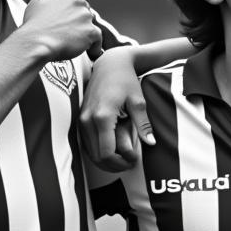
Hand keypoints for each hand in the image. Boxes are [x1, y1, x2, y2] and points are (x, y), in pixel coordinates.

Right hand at [21, 0, 102, 61]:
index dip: (73, 13)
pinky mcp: (91, 31)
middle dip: (80, 23)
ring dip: (86, 34)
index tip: (68, 22)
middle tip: (70, 33)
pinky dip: (95, 47)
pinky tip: (90, 52)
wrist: (36, 43)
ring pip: (91, 25)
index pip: (77, 2)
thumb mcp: (36, 1)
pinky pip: (98, 39)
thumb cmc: (34, 25)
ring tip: (76, 43)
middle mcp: (79, 2)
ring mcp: (86, 17)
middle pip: (86, 13)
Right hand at [79, 47, 154, 170]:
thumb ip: (143, 124)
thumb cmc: (125, 81)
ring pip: (90, 153)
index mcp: (102, 117)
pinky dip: (98, 153)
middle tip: (130, 164)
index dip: (121, 162)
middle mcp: (88, 120)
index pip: (107, 153)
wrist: (110, 65)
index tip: (134, 160)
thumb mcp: (138, 102)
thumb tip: (150, 143)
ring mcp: (81, 120)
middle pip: (97, 157)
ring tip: (123, 160)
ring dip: (106, 161)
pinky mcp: (80, 119)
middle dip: (114, 165)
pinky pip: (86, 144)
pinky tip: (113, 152)